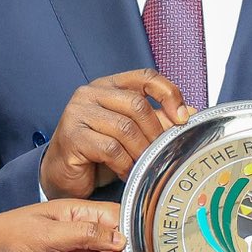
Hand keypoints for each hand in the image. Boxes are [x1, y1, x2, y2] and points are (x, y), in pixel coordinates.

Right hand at [39, 70, 190, 197]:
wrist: (62, 175)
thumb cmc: (96, 153)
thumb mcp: (132, 135)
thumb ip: (157, 121)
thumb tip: (190, 113)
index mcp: (108, 86)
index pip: (145, 77)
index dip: (169, 94)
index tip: (183, 118)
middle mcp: (91, 93)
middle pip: (137, 104)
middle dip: (155, 132)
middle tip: (160, 152)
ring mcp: (78, 112)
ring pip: (125, 127)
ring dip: (140, 151)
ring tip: (143, 166)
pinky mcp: (72, 135)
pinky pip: (110, 148)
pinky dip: (124, 164)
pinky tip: (126, 172)